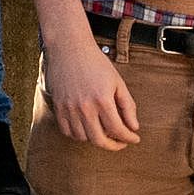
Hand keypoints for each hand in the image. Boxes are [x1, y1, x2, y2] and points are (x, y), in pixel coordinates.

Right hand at [39, 31, 138, 148]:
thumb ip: (127, 106)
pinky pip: (67, 131)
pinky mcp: (59, 107)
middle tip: (121, 143)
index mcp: (102, 100)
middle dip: (114, 146)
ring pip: (83, 138)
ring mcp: (69, 108)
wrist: (69, 49)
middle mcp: (85, 107)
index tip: (134, 138)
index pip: (118, 129)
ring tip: (104, 133)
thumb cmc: (96, 63)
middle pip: (99, 139)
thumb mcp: (118, 83)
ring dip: (95, 140)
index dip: (129, 137)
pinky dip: (78, 135)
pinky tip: (87, 129)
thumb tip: (133, 127)